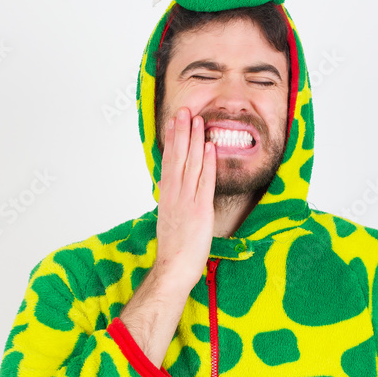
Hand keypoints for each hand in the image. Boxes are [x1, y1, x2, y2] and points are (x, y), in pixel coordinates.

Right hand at [154, 106, 215, 290]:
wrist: (174, 266)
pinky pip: (205, 181)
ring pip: (191, 164)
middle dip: (182, 131)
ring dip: (195, 140)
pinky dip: (208, 163)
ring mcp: (187, 200)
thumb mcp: (169, 218)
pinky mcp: (200, 210)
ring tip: (198, 119)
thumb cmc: (174, 248)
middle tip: (185, 110)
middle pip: (178, 156)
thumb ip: (171, 200)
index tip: (173, 121)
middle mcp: (175, 194)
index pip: (169, 160)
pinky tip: (210, 147)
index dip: (172, 139)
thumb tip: (170, 186)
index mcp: (167, 195)